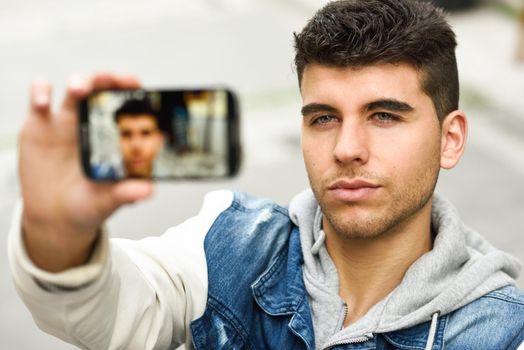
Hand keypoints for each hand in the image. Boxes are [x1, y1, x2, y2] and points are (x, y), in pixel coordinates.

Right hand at [19, 73, 152, 271]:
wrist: (55, 217)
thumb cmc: (89, 205)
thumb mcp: (107, 201)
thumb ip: (126, 194)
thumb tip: (148, 190)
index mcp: (115, 135)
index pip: (127, 104)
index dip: (132, 90)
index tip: (135, 85)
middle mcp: (94, 122)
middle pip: (102, 89)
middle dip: (107, 79)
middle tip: (110, 77)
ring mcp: (67, 120)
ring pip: (74, 89)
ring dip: (79, 82)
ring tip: (80, 89)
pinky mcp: (40, 124)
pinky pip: (40, 99)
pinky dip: (40, 92)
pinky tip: (43, 103)